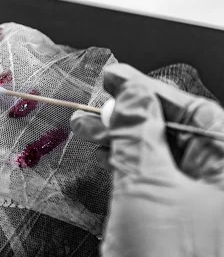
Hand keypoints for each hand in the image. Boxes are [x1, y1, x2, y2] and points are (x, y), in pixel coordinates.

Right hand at [70, 64, 223, 256]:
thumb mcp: (147, 188)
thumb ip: (136, 134)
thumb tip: (127, 93)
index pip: (196, 114)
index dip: (150, 90)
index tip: (114, 75)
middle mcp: (223, 187)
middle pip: (179, 133)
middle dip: (134, 112)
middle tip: (97, 97)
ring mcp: (204, 207)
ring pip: (163, 156)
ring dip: (125, 137)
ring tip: (89, 124)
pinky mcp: (180, 223)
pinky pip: (155, 182)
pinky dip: (128, 163)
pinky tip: (105, 151)